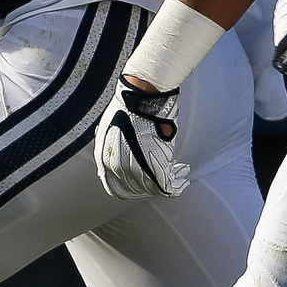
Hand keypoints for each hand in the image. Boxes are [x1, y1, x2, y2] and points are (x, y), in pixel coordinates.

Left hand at [96, 81, 187, 198]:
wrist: (141, 96)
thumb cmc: (129, 106)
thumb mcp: (110, 130)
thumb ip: (113, 149)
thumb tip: (115, 161)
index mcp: (104, 159)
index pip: (115, 188)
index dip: (131, 189)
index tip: (142, 186)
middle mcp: (116, 167)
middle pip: (136, 190)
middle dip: (152, 185)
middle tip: (164, 179)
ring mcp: (134, 168)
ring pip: (152, 188)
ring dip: (168, 182)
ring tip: (178, 173)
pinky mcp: (154, 166)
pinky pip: (166, 185)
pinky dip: (177, 184)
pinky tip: (182, 178)